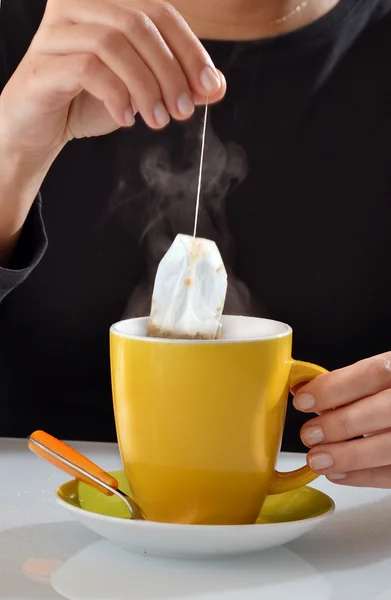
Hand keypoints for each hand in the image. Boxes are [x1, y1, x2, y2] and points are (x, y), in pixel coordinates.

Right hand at [0, 0, 224, 159]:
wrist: (41, 129)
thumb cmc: (88, 102)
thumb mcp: (142, 92)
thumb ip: (176, 85)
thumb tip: (216, 87)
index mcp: (105, 2)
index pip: (159, 12)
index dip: (190, 49)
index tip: (208, 88)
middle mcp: (77, 4)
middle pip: (140, 23)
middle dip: (170, 71)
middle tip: (182, 111)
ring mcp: (56, 30)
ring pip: (115, 42)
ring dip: (146, 87)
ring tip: (158, 121)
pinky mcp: (44, 62)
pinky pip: (88, 68)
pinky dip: (116, 95)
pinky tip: (126, 118)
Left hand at [293, 352, 390, 487]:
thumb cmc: (384, 399)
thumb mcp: (373, 384)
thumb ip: (344, 387)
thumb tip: (302, 391)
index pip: (375, 372)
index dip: (336, 386)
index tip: (303, 400)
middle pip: (383, 410)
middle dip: (341, 423)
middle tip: (309, 434)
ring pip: (390, 446)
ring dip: (349, 455)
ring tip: (317, 459)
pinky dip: (364, 476)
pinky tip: (337, 473)